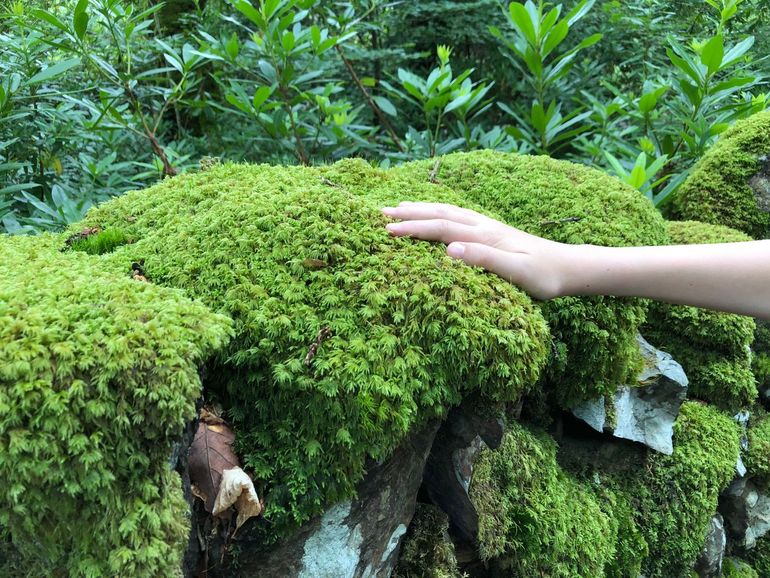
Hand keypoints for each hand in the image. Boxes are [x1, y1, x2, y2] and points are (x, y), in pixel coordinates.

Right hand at [381, 201, 572, 299]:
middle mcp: (483, 225)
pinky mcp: (492, 231)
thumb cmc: (544, 275)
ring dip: (421, 209)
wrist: (569, 267)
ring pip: (447, 212)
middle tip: (380, 213)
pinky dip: (438, 212)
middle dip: (409, 213)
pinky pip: (457, 216)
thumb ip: (484, 260)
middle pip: (439, 214)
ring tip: (399, 207)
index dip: (413, 228)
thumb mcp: (517, 272)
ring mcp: (487, 226)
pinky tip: (435, 214)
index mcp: (485, 235)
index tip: (387, 230)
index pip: (441, 229)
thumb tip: (449, 250)